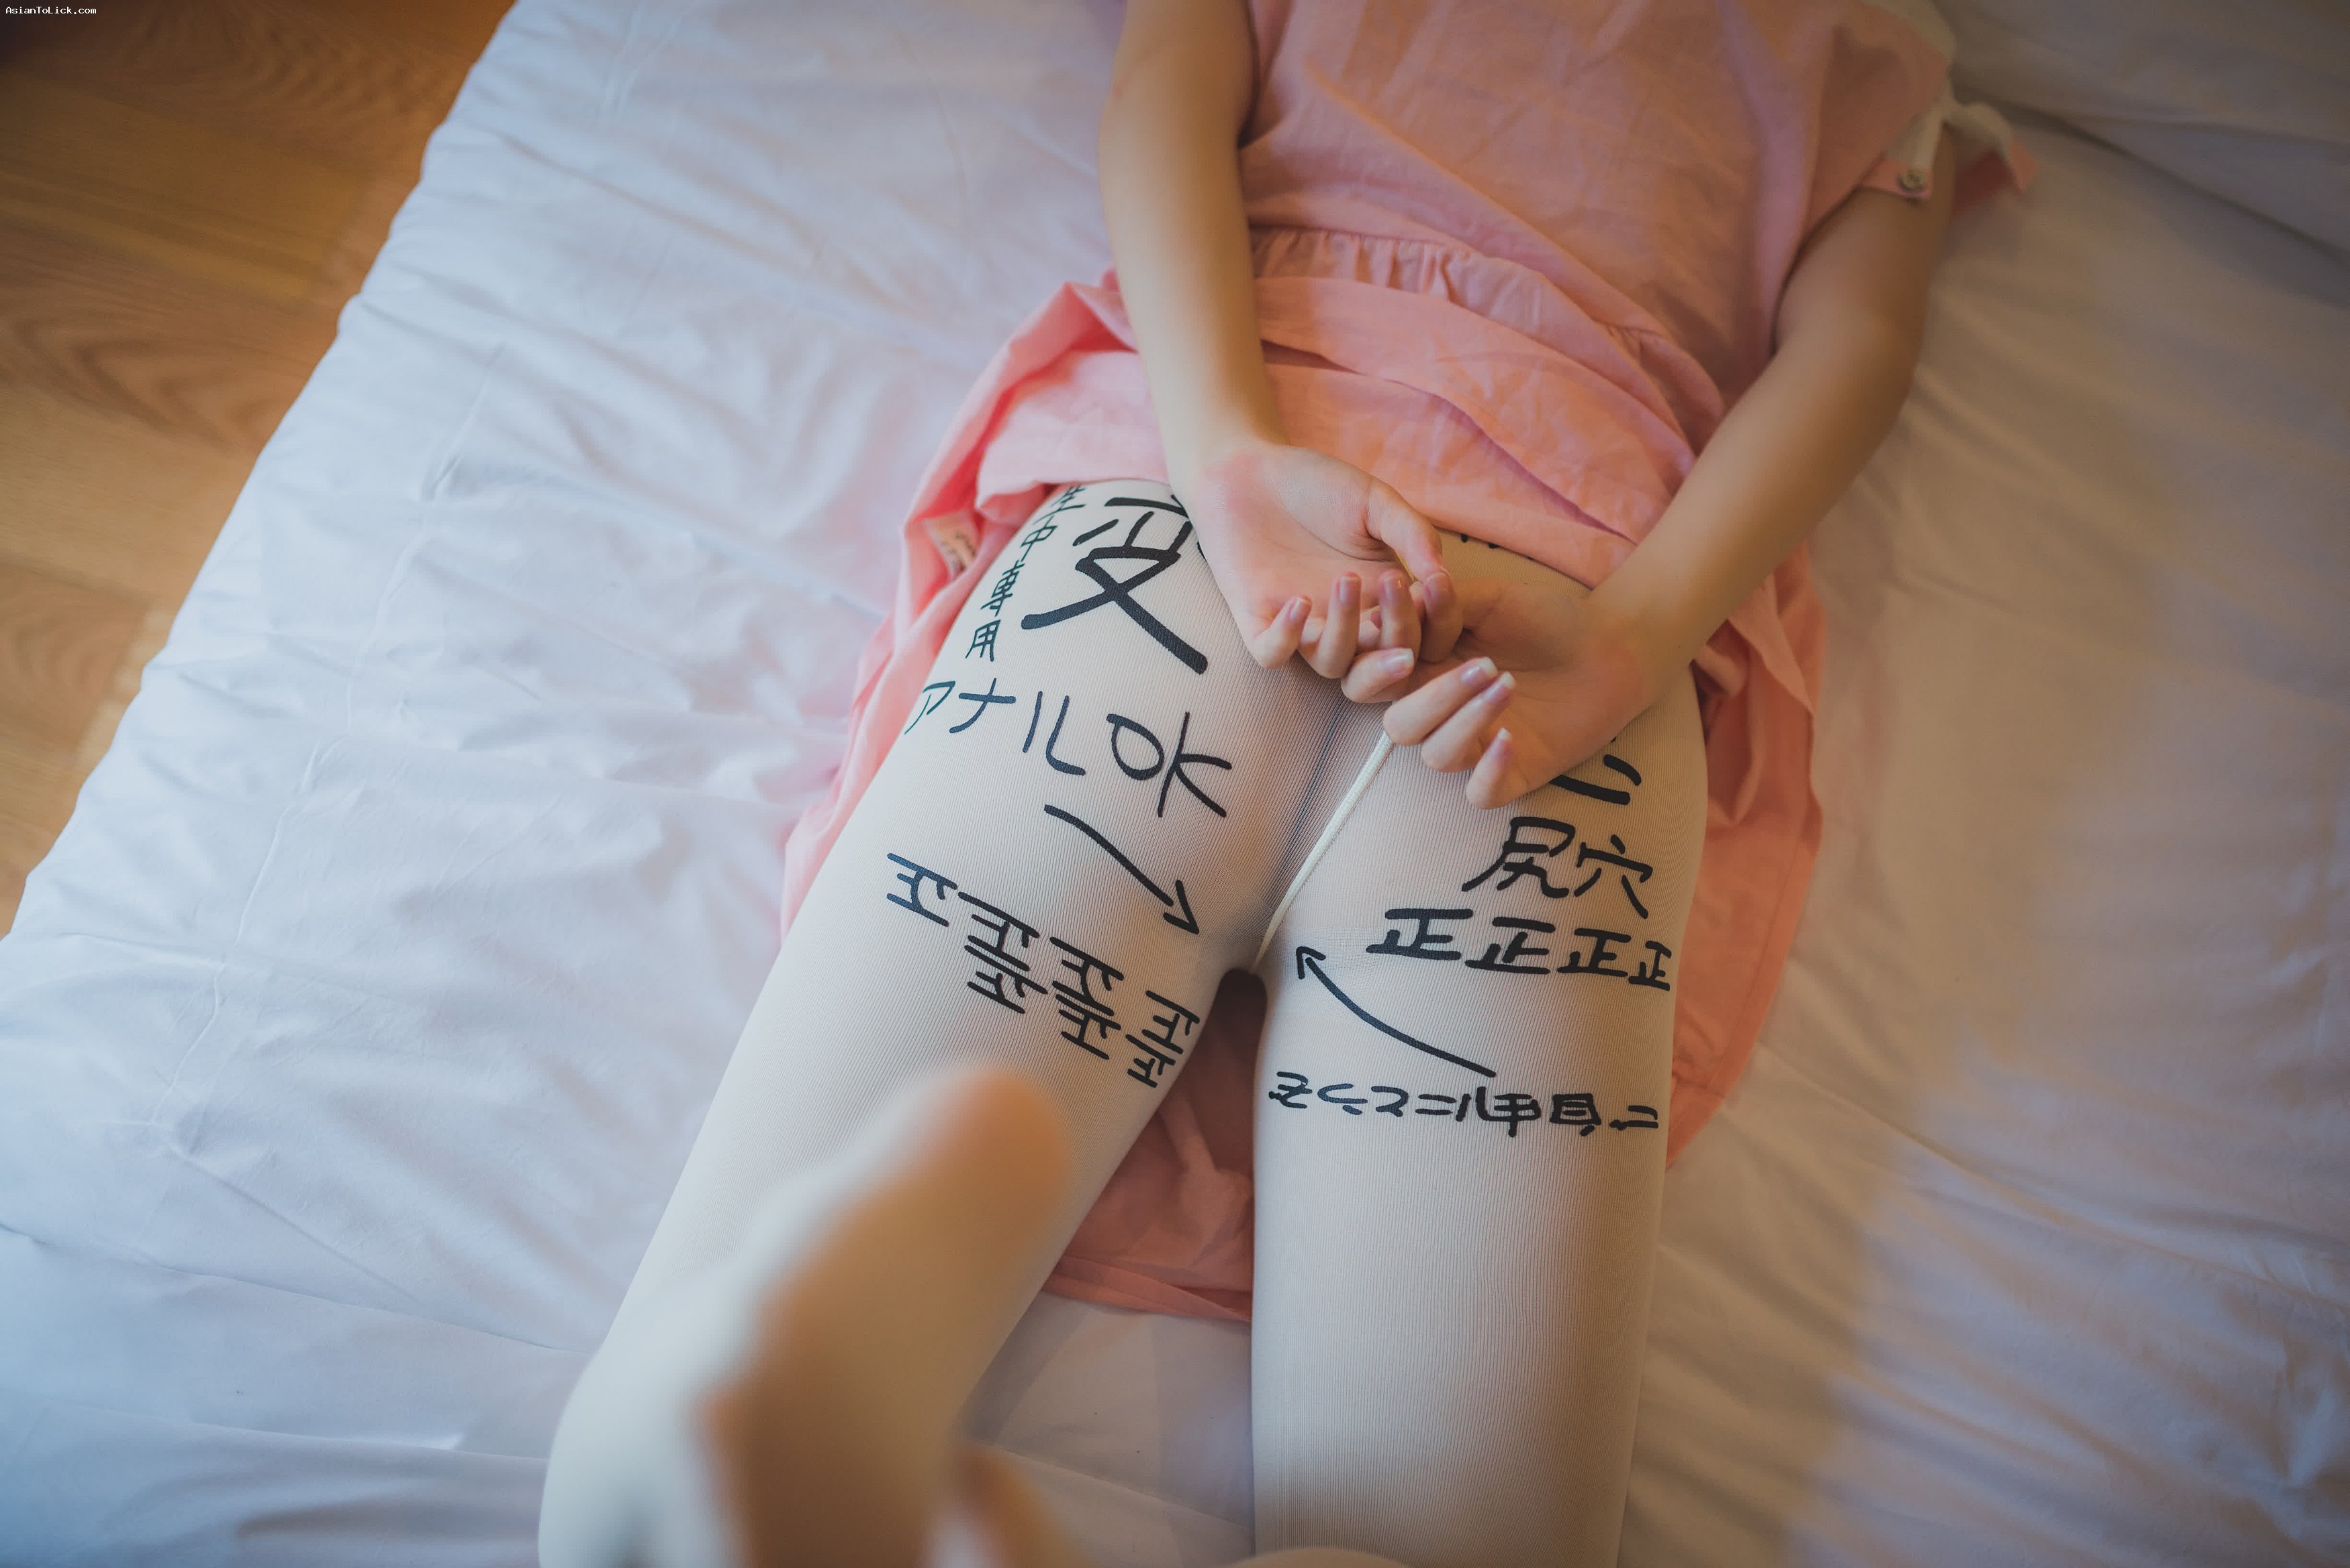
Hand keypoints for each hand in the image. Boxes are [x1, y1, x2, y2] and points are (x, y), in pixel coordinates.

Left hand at [1181, 438, 1461, 675]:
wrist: (1248, 468)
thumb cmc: (1317, 484)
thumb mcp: (1375, 503)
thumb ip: (1412, 534)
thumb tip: (1443, 576)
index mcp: (1383, 599)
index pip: (1419, 635)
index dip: (1433, 624)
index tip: (1436, 590)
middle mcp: (1347, 622)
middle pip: (1380, 667)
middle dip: (1396, 647)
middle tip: (1399, 609)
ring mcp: (1303, 626)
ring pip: (1332, 664)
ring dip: (1344, 632)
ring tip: (1345, 580)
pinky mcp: (1257, 621)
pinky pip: (1272, 654)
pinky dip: (1287, 638)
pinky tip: (1298, 600)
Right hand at [1344, 575, 1665, 808]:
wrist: (1611, 646)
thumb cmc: (1545, 620)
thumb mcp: (1491, 598)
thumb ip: (1444, 600)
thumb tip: (1402, 592)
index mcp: (1421, 671)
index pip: (1372, 676)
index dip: (1376, 654)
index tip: (1402, 616)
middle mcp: (1439, 713)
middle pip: (1397, 725)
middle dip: (1431, 697)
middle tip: (1479, 664)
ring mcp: (1473, 747)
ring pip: (1435, 756)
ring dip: (1465, 719)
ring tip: (1507, 682)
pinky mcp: (1511, 774)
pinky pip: (1480, 793)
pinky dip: (1489, 770)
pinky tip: (1510, 737)